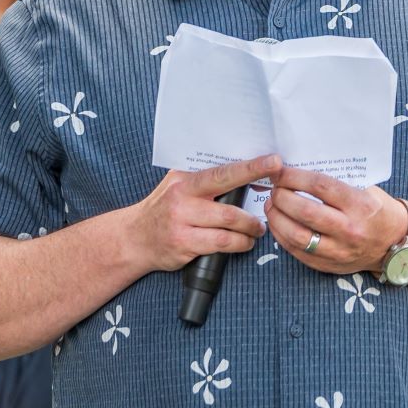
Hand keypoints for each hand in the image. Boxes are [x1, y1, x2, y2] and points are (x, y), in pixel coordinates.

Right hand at [127, 154, 274, 271]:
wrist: (133, 238)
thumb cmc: (164, 209)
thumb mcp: (178, 186)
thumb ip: (205, 179)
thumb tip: (246, 167)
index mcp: (185, 180)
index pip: (223, 172)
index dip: (251, 167)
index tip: (274, 162)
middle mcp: (181, 199)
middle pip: (229, 205)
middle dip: (254, 212)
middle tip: (267, 213)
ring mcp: (181, 223)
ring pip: (228, 226)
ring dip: (249, 230)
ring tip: (256, 230)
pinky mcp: (183, 244)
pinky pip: (220, 243)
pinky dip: (238, 244)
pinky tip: (243, 242)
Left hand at [265, 166, 404, 275]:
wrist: (395, 243)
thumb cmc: (378, 210)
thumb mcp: (368, 190)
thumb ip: (338, 184)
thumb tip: (300, 174)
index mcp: (360, 205)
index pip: (320, 187)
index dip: (294, 177)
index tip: (280, 171)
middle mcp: (349, 229)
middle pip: (305, 211)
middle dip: (282, 197)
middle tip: (274, 188)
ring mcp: (338, 251)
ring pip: (297, 235)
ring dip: (276, 218)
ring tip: (272, 206)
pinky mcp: (328, 265)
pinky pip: (297, 252)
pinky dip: (282, 236)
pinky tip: (278, 224)